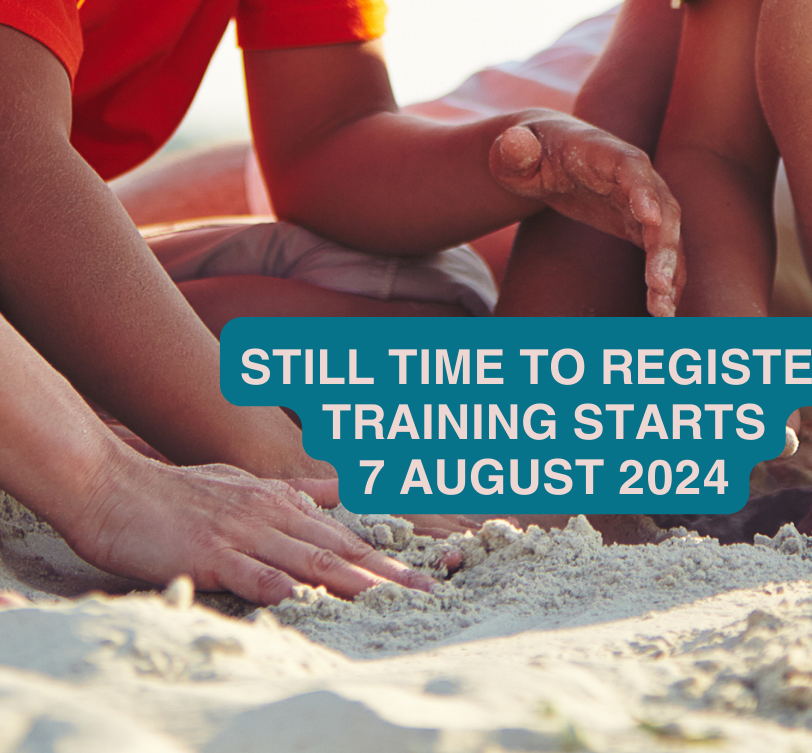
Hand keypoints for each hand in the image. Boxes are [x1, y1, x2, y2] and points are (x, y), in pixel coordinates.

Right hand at [66, 448, 436, 603]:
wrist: (114, 486)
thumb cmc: (176, 492)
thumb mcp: (242, 483)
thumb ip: (291, 492)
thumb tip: (336, 492)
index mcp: (279, 502)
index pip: (342, 535)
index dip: (385, 557)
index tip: (422, 576)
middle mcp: (268, 514)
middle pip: (337, 549)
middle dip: (385, 573)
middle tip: (426, 591)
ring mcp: (239, 533)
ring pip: (304, 558)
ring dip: (348, 581)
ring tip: (385, 599)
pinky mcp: (206, 552)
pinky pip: (246, 572)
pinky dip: (272, 584)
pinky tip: (296, 597)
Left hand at [489, 113, 683, 315]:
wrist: (546, 154)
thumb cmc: (528, 150)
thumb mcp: (512, 149)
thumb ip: (513, 149)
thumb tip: (516, 146)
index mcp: (603, 151)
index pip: (631, 167)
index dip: (643, 191)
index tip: (651, 220)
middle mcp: (633, 175)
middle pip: (662, 207)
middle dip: (665, 246)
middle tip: (660, 284)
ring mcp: (640, 201)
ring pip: (667, 236)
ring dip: (671, 272)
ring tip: (663, 311)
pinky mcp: (638, 225)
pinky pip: (660, 253)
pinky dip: (665, 280)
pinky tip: (662, 311)